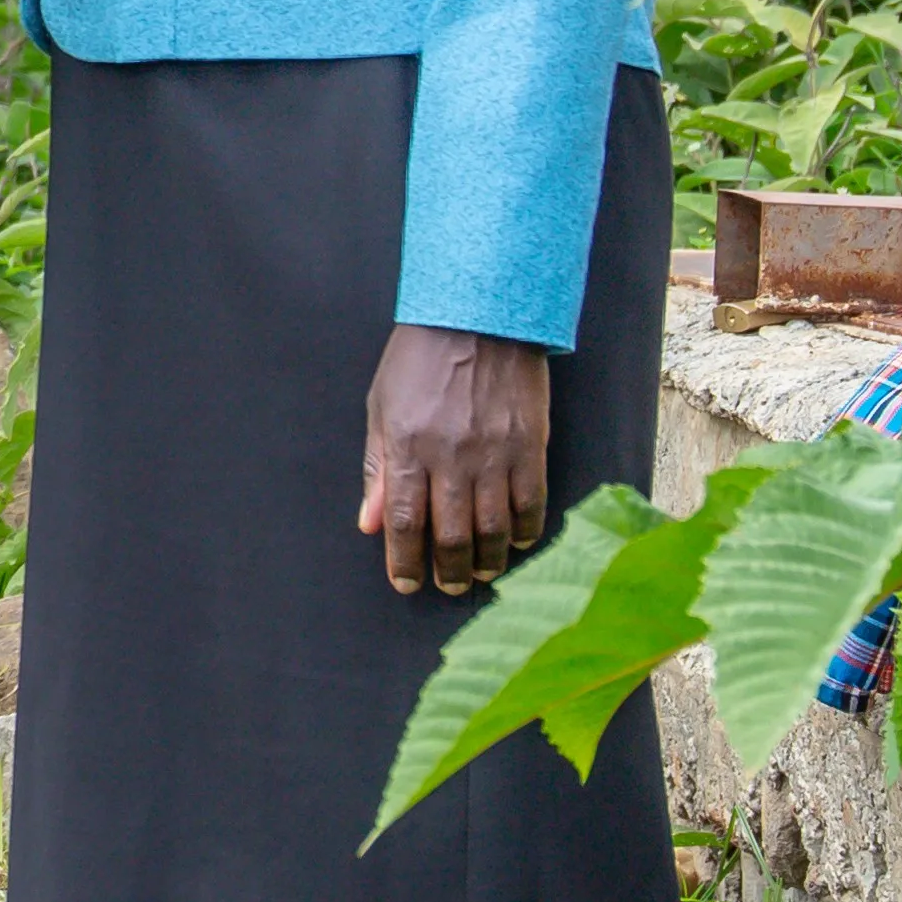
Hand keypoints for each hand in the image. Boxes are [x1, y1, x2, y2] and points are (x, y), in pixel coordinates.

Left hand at [361, 323, 555, 594]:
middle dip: (448, 571)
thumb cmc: (420, 357)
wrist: (479, 314)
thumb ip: (377, 469)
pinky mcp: (529, 445)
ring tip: (481, 574)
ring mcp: (495, 453)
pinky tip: (514, 542)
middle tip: (448, 587)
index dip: (403, 561)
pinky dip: (524, 531)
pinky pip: (531, 503)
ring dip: (487, 561)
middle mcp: (452, 457)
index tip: (405, 583)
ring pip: (493, 528)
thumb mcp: (382, 407)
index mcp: (409, 448)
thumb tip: (370, 524)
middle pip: (452, 535)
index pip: (405, 523)